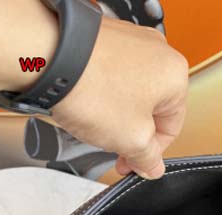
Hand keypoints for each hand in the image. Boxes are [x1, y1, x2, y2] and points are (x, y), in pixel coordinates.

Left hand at [52, 16, 188, 178]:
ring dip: (116, 117)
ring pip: (130, 96)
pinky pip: (111, 78)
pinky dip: (102, 95)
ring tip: (96, 124)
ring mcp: (129, 42)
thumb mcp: (132, 140)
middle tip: (115, 150)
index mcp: (174, 75)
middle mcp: (156, 53)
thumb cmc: (92, 88)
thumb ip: (148, 158)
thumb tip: (153, 166)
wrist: (46, 57)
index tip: (135, 164)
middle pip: (150, 111)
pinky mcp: (104, 41)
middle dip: (132, 135)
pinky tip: (87, 105)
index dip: (152, 153)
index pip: (171, 128)